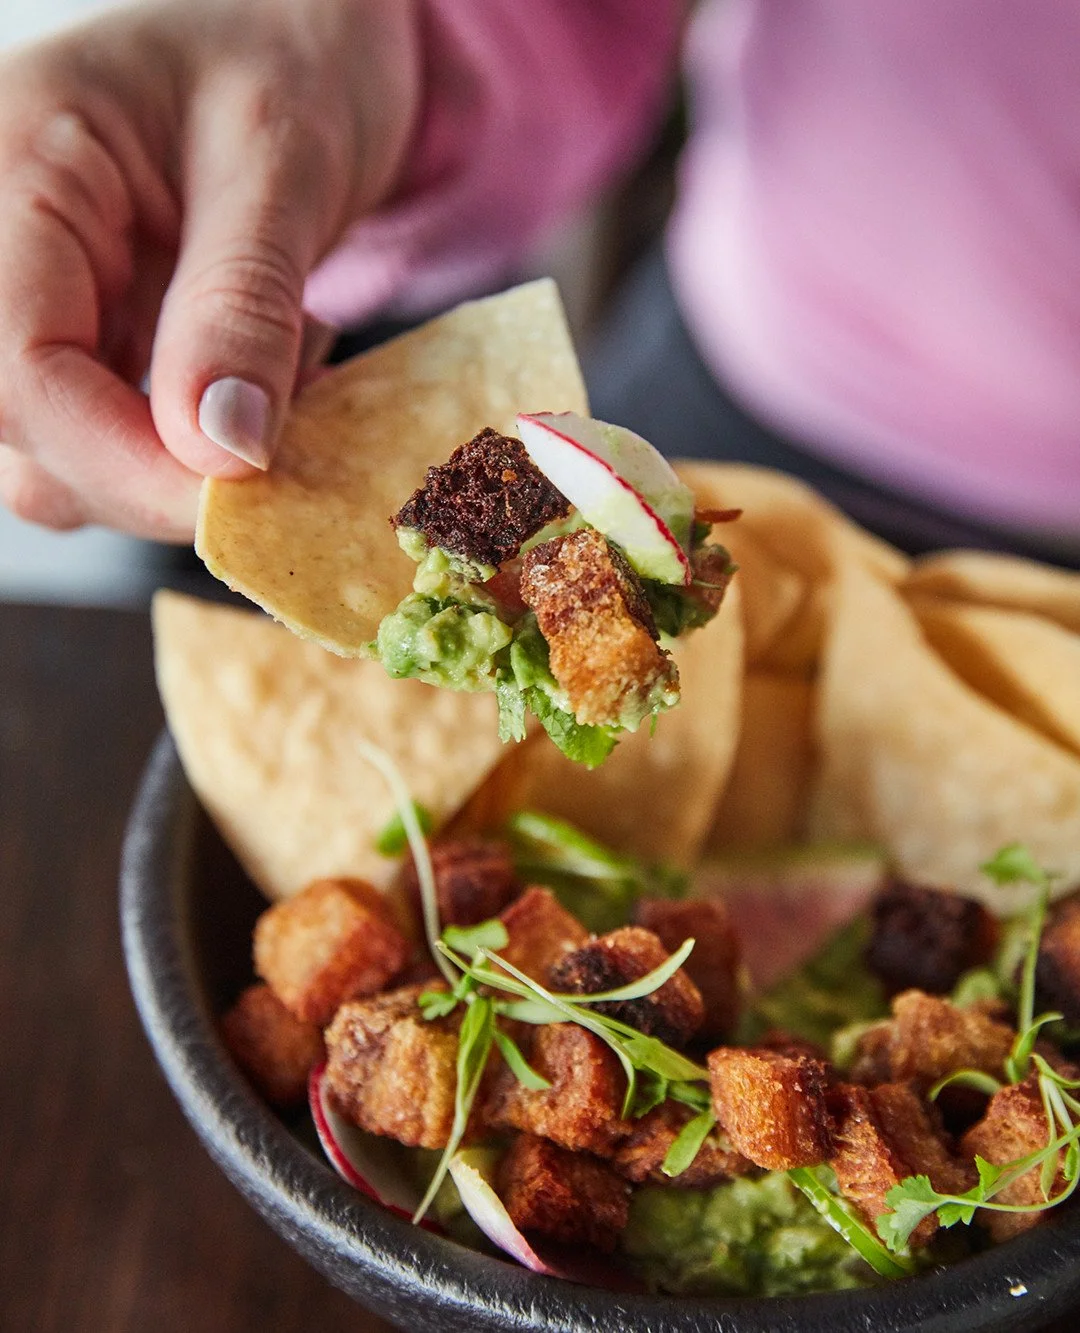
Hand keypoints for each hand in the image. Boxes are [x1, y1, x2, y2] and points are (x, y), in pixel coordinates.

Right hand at [0, 0, 418, 538]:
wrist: (302, 37)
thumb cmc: (290, 59)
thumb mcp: (282, 161)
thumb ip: (240, 303)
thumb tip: (221, 450)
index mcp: (17, 170)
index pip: (20, 368)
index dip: (124, 463)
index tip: (241, 499)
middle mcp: (1, 247)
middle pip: (30, 434)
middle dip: (159, 474)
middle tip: (285, 444)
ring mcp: (36, 304)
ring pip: (64, 460)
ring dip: (183, 465)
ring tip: (282, 375)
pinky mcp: (85, 343)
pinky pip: (115, 443)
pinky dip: (196, 450)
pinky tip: (259, 382)